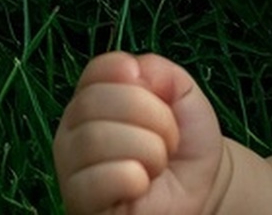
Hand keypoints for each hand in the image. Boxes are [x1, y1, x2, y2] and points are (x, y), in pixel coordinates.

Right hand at [54, 52, 229, 214]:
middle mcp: (74, 130)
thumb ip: (164, 73)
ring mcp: (71, 168)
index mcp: (93, 99)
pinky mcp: (78, 202)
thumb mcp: (187, 98)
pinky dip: (132, 178)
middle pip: (94, 101)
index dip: (135, 77)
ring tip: (157, 165)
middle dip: (152, 116)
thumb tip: (134, 68)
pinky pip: (97, 179)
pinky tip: (142, 184)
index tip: (161, 96)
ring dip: (148, 149)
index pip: (98, 69)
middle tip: (169, 140)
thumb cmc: (186, 145)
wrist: (200, 193)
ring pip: (95, 138)